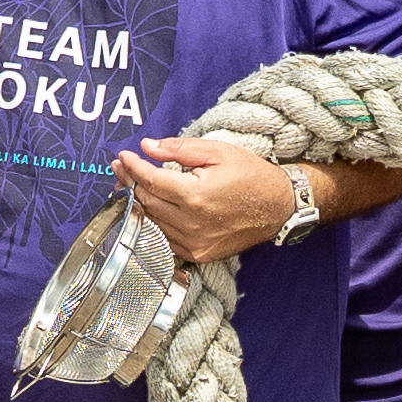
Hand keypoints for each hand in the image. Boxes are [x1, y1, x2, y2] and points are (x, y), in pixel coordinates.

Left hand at [111, 132, 307, 266]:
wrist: (278, 206)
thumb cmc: (251, 176)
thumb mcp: (217, 152)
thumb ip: (178, 149)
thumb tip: (148, 147)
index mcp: (195, 195)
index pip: (150, 181)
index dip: (133, 167)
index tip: (124, 156)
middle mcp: (191, 223)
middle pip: (146, 202)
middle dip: (131, 182)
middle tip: (123, 167)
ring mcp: (194, 243)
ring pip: (151, 223)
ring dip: (139, 203)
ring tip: (132, 184)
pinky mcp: (198, 254)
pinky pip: (165, 239)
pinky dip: (154, 223)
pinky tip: (151, 208)